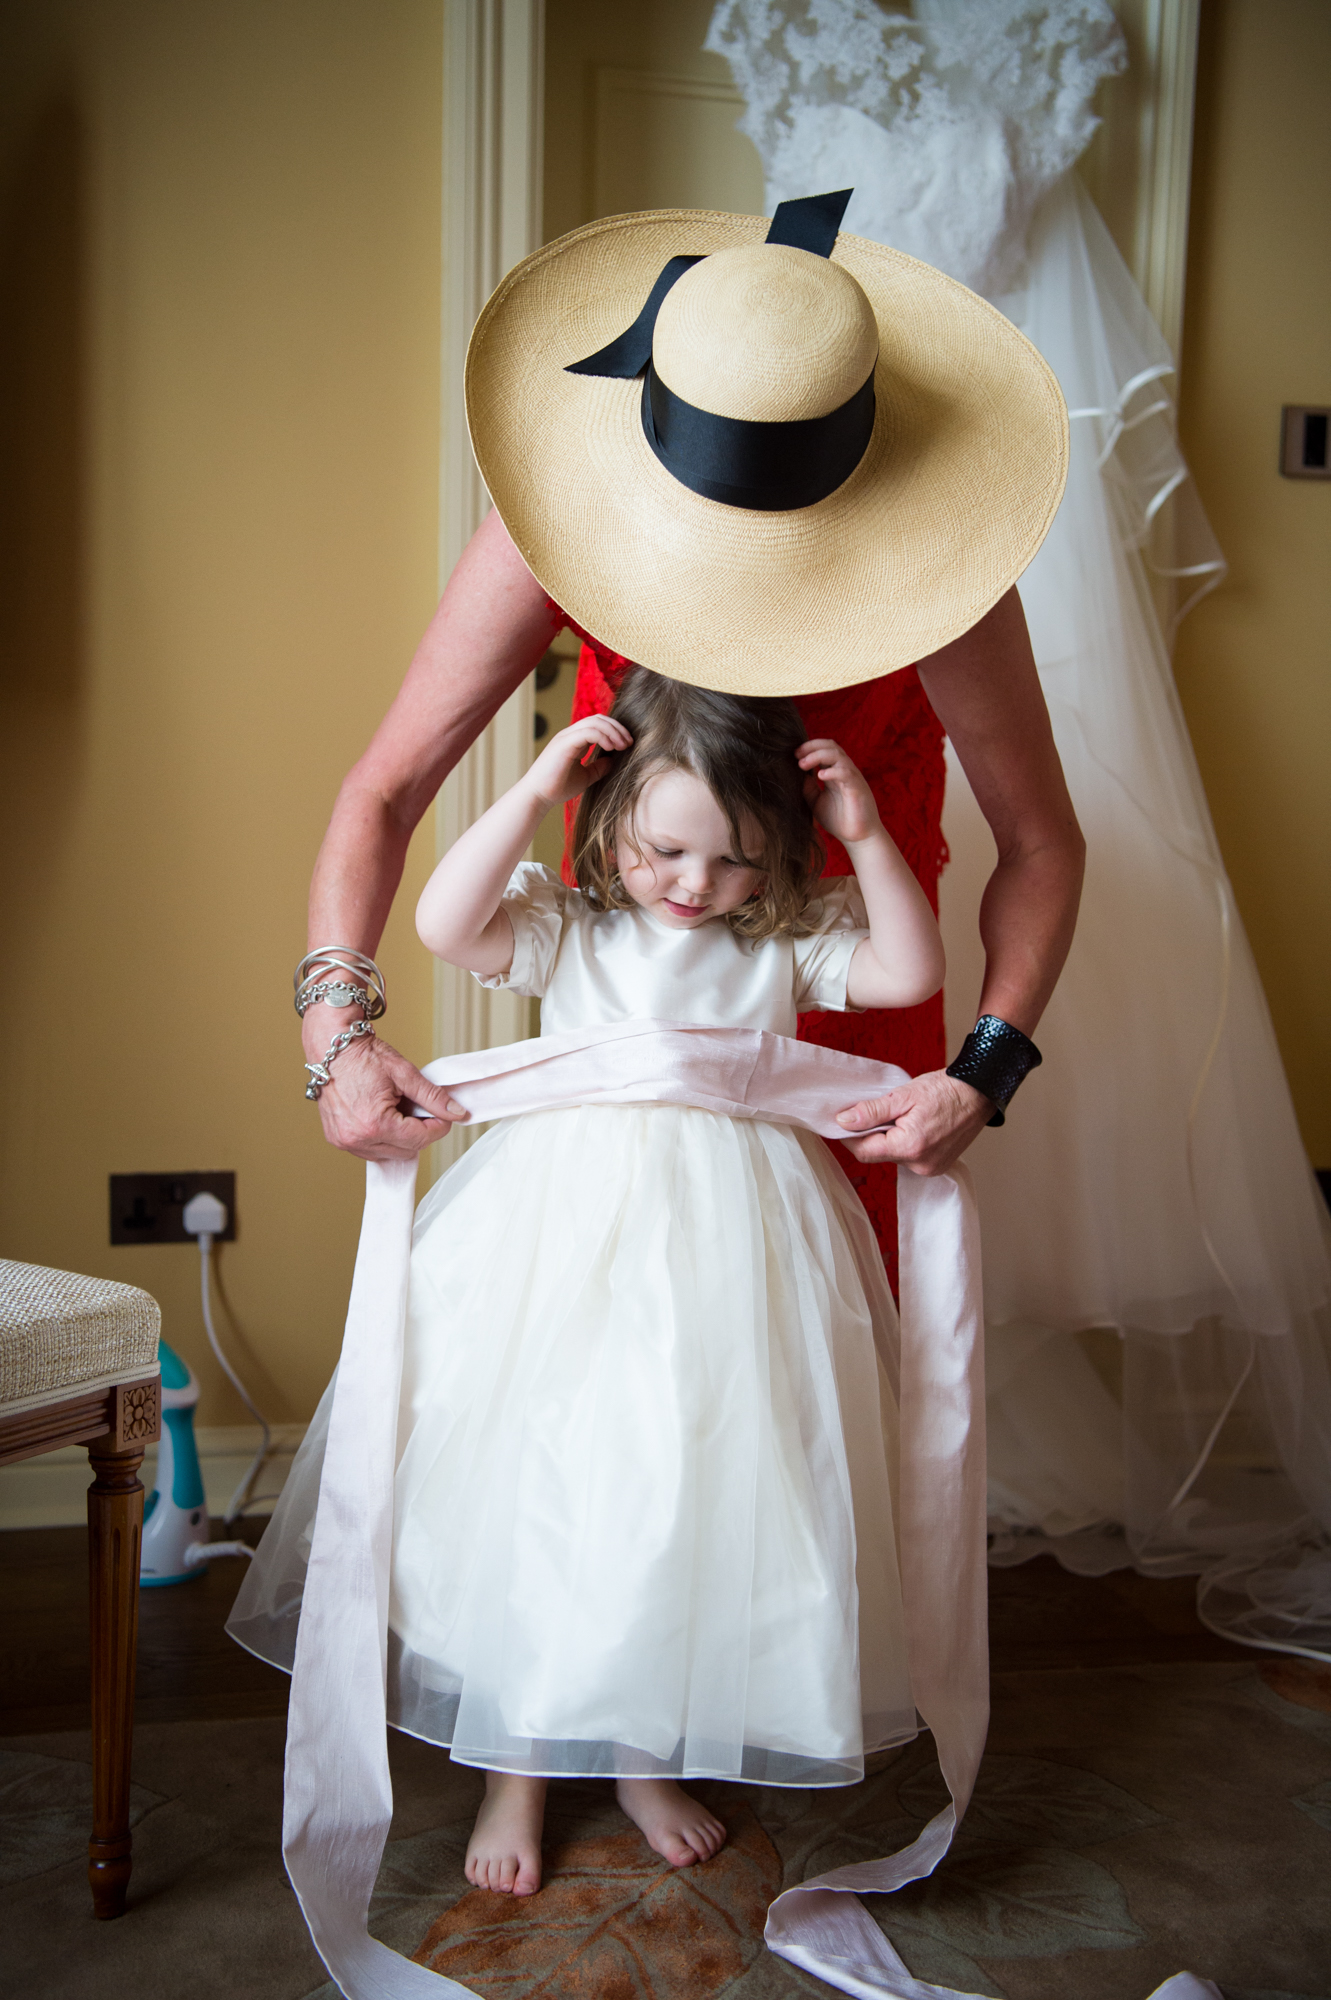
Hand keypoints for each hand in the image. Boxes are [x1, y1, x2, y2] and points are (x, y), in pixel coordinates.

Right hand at [304, 1018, 468, 1161]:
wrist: (332, 1048)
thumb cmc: (363, 1057)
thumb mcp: (404, 1074)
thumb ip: (432, 1097)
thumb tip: (456, 1113)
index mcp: (375, 1123)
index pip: (420, 1139)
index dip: (438, 1127)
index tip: (444, 1115)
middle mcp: (357, 1138)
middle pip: (407, 1150)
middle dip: (418, 1131)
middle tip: (416, 1107)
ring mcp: (344, 1141)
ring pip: (389, 1154)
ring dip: (400, 1137)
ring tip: (396, 1109)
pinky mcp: (337, 1140)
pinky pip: (370, 1150)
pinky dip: (382, 1138)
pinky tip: (382, 1116)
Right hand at [526, 714, 632, 809]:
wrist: (538, 796)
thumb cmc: (557, 788)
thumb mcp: (585, 776)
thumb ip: (599, 767)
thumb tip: (614, 760)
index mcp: (574, 739)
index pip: (598, 724)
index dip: (615, 730)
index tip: (628, 744)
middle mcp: (569, 734)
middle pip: (599, 719)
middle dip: (617, 728)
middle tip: (630, 743)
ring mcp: (566, 737)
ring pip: (595, 722)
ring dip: (613, 731)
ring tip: (623, 745)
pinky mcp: (564, 743)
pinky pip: (588, 732)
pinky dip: (603, 736)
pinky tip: (611, 747)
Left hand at [797, 739, 882, 845]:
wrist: (858, 839)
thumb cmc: (839, 820)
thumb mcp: (816, 801)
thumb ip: (808, 788)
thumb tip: (796, 775)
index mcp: (835, 773)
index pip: (824, 749)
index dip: (809, 748)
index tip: (794, 755)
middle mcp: (844, 771)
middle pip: (831, 745)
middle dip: (812, 746)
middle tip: (796, 754)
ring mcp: (852, 778)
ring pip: (838, 755)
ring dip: (818, 756)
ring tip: (803, 764)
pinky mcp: (858, 789)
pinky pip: (846, 773)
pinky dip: (833, 771)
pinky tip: (820, 776)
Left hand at [835, 1069, 993, 1176]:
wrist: (979, 1093)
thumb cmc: (946, 1090)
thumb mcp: (903, 1095)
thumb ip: (871, 1111)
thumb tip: (843, 1121)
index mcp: (910, 1147)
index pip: (864, 1151)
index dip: (849, 1136)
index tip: (843, 1121)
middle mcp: (920, 1165)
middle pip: (879, 1154)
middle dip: (872, 1134)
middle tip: (878, 1111)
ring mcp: (930, 1168)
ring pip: (893, 1156)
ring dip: (889, 1138)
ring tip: (901, 1115)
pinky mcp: (937, 1166)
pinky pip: (909, 1157)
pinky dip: (904, 1143)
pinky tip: (913, 1125)